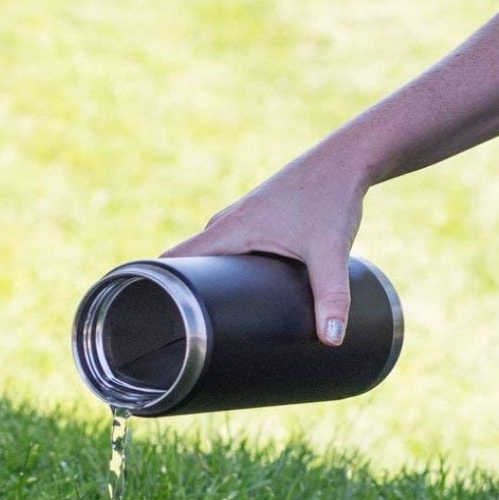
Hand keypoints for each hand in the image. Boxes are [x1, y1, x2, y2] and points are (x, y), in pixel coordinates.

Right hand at [162, 146, 367, 344]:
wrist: (347, 159)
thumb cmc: (332, 198)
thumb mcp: (331, 251)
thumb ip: (331, 296)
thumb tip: (331, 340)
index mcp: (229, 230)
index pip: (174, 259)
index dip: (156, 283)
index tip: (151, 310)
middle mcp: (226, 222)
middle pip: (189, 261)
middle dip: (182, 290)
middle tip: (187, 328)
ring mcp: (239, 218)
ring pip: (210, 254)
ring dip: (204, 278)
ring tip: (208, 314)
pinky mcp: (255, 217)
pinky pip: (226, 245)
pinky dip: (223, 265)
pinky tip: (237, 284)